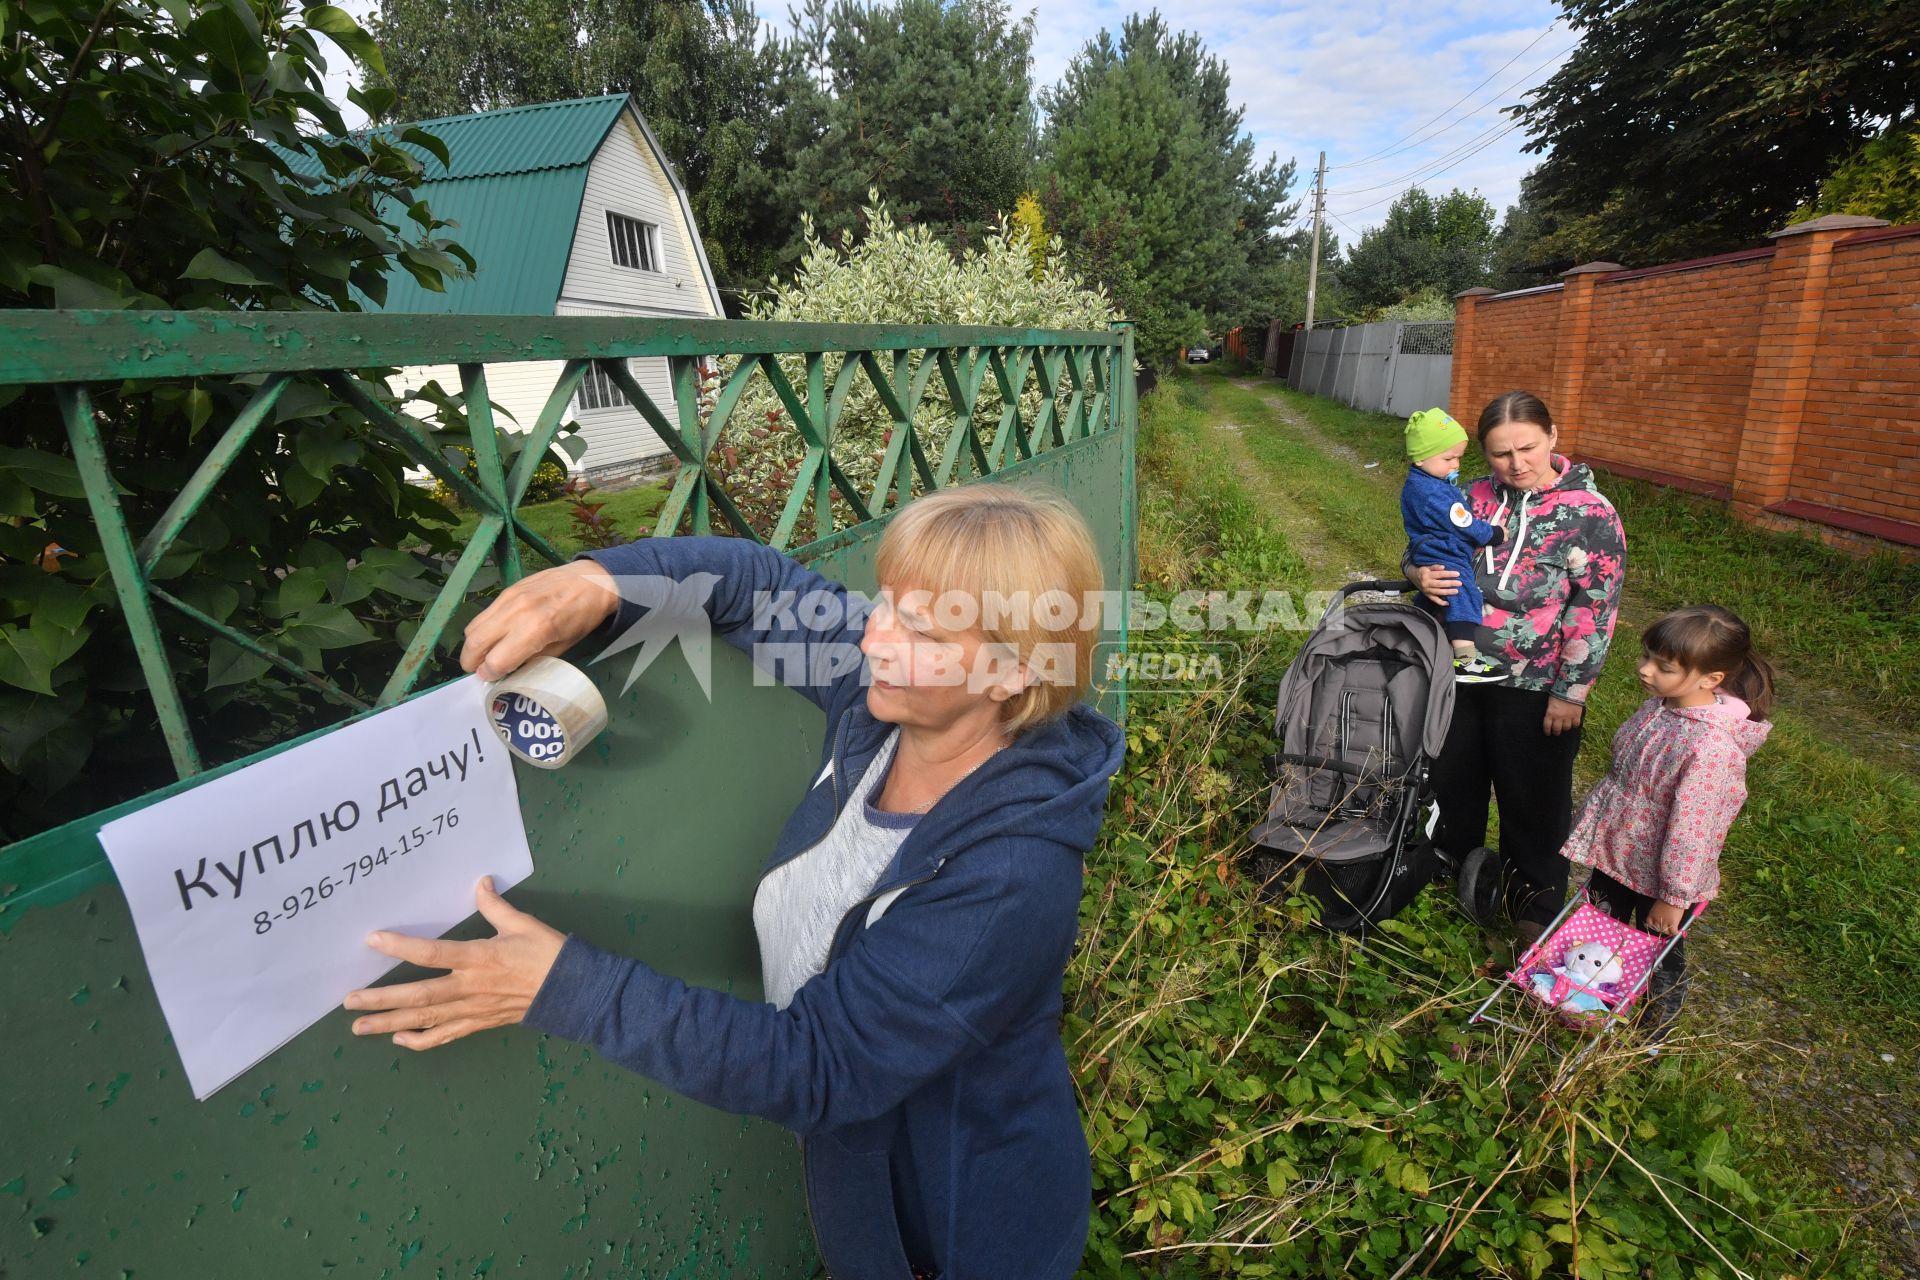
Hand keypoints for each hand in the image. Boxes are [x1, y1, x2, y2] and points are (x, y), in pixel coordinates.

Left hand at [343, 877, 565, 1050]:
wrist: (572, 991)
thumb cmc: (547, 953)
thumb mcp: (522, 923)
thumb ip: (495, 905)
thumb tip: (479, 882)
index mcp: (478, 958)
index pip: (432, 953)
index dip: (401, 946)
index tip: (373, 940)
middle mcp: (469, 987)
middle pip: (418, 996)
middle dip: (381, 999)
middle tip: (349, 1001)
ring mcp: (472, 1010)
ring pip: (425, 1020)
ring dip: (390, 1024)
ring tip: (359, 1027)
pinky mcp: (479, 1023)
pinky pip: (445, 1036)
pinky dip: (421, 1041)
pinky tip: (399, 1040)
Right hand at [461, 560, 619, 681]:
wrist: (592, 580)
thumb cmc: (584, 617)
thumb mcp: (564, 646)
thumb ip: (534, 660)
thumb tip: (510, 673)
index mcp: (536, 629)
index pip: (497, 660)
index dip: (491, 674)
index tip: (493, 678)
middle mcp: (517, 612)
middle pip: (476, 643)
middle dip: (472, 662)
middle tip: (478, 671)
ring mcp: (509, 598)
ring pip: (474, 627)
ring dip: (473, 645)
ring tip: (483, 655)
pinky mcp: (507, 589)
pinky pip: (484, 614)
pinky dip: (482, 629)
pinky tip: (493, 637)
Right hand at [1408, 563, 1459, 609]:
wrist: (1413, 576)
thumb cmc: (1423, 571)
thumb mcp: (1427, 567)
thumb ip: (1435, 567)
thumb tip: (1443, 567)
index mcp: (1427, 575)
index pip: (1440, 574)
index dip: (1449, 574)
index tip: (1457, 574)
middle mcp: (1426, 583)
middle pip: (1440, 584)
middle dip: (1450, 583)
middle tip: (1460, 583)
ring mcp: (1427, 590)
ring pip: (1438, 592)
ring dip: (1448, 592)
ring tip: (1456, 591)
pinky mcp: (1427, 595)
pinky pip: (1434, 600)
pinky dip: (1441, 602)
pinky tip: (1448, 603)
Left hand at [1543, 696, 1584, 735]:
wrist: (1570, 688)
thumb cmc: (1558, 692)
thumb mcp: (1550, 701)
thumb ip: (1550, 710)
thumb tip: (1549, 716)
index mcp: (1550, 713)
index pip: (1547, 726)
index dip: (1547, 731)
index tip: (1548, 733)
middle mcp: (1559, 717)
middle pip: (1557, 729)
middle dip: (1556, 732)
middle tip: (1556, 732)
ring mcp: (1568, 717)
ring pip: (1566, 728)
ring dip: (1565, 728)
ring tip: (1565, 727)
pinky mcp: (1577, 715)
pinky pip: (1576, 724)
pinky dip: (1574, 724)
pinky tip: (1574, 723)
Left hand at [1645, 900, 1686, 935]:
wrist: (1673, 898)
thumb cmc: (1665, 899)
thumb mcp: (1657, 906)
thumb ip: (1657, 913)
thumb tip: (1661, 917)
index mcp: (1652, 915)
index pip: (1650, 924)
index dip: (1654, 926)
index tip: (1657, 926)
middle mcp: (1657, 920)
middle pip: (1658, 928)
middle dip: (1662, 929)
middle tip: (1666, 929)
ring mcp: (1665, 923)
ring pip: (1666, 931)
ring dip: (1669, 932)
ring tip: (1672, 930)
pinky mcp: (1673, 924)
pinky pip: (1673, 932)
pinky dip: (1675, 932)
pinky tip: (1677, 931)